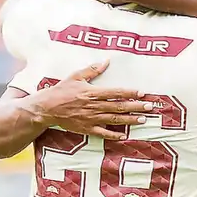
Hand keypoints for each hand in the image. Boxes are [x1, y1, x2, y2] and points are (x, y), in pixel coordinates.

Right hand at [33, 60, 153, 140]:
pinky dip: (113, 134)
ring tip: (142, 119)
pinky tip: (124, 135)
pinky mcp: (86, 128)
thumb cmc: (61, 90)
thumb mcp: (76, 76)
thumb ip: (92, 70)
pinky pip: (102, 133)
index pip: (116, 92)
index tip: (142, 93)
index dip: (130, 92)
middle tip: (149, 107)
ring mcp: (91, 118)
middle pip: (119, 106)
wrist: (47, 108)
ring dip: (129, 119)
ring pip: (114, 119)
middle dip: (136, 106)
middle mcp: (94, 106)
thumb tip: (106, 61)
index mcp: (92, 92)